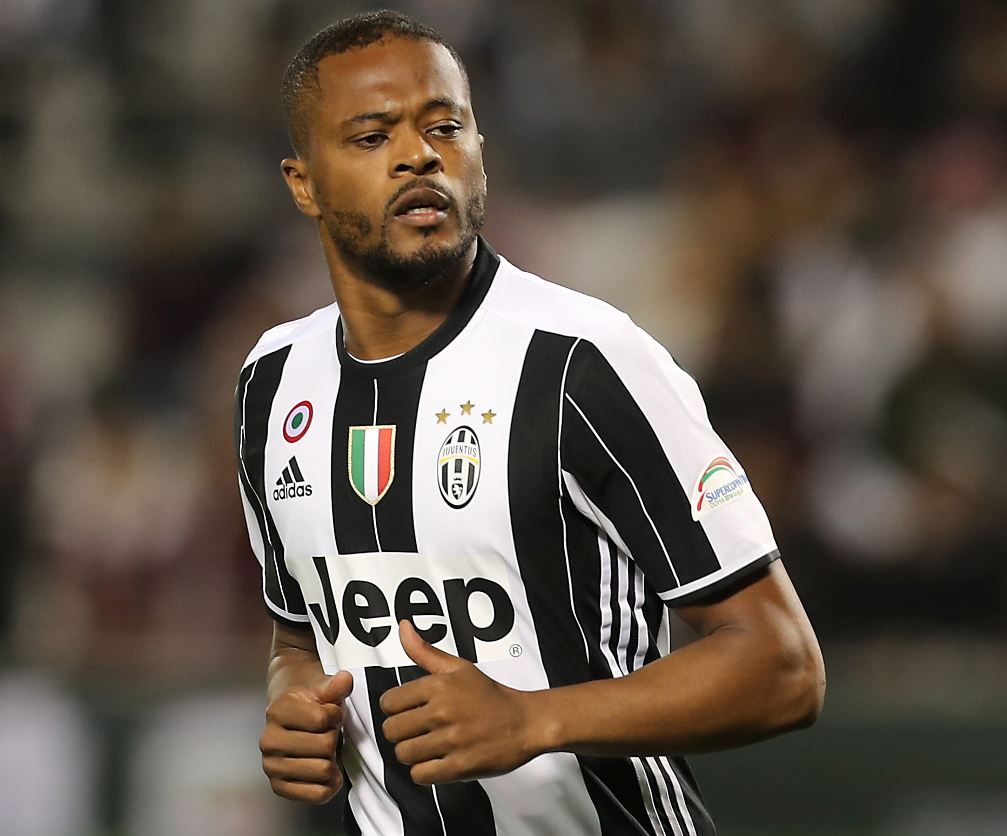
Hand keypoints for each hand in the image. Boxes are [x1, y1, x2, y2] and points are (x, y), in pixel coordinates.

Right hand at [260, 670, 353, 803]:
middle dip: (333, 737)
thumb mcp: (322, 687)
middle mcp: (269, 740)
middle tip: (326, 732)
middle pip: (325, 746)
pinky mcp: (279, 786)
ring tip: (323, 749)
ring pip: (323, 769)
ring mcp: (271, 766)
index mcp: (278, 711)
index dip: (335, 714)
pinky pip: (318, 794)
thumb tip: (344, 680)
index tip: (330, 712)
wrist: (289, 712)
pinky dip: (329, 782)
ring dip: (332, 759)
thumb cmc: (309, 701)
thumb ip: (335, 686)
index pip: (322, 719)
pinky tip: (326, 767)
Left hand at [380, 620, 538, 784]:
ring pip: (403, 754)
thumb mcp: (459, 667)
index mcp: (439, 685)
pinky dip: (425, 772)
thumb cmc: (491, 696)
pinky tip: (437, 761)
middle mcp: (442, 711)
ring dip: (413, 753)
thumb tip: (402, 627)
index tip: (408, 711)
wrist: (525, 722)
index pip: (388, 703)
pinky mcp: (459, 766)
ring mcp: (451, 740)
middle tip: (418, 730)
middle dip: (401, 732)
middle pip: (391, 731)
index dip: (394, 709)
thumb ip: (425, 651)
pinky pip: (420, 775)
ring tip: (429, 746)